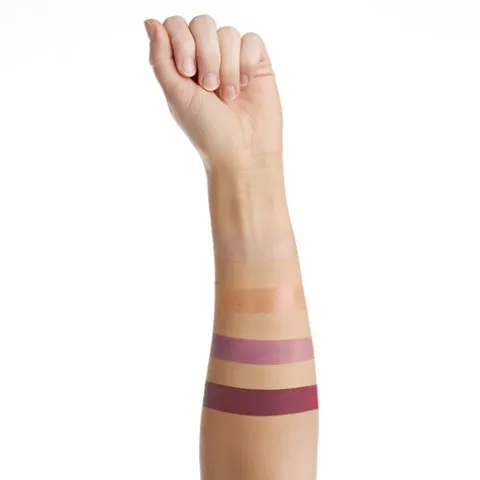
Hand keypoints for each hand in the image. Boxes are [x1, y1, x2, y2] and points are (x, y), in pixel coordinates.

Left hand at [144, 15, 282, 171]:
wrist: (243, 152)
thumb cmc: (208, 131)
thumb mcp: (176, 95)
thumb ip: (161, 58)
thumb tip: (150, 22)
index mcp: (184, 64)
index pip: (176, 26)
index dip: (182, 41)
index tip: (188, 73)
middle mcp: (208, 57)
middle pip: (203, 23)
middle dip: (206, 55)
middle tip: (210, 88)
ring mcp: (233, 59)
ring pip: (228, 33)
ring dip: (227, 66)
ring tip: (230, 96)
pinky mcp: (257, 64)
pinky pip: (251, 40)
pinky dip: (246, 62)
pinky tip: (246, 85)